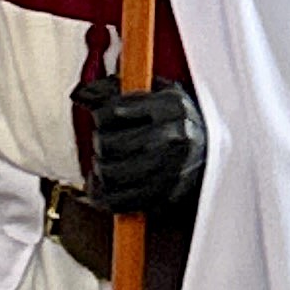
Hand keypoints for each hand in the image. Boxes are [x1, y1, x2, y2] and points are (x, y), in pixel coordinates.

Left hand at [73, 75, 207, 214]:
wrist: (211, 149)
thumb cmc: (172, 116)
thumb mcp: (152, 90)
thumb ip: (113, 88)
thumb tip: (79, 94)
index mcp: (170, 107)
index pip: (112, 112)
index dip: (101, 115)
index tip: (106, 117)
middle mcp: (174, 139)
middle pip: (109, 144)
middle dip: (99, 142)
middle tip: (105, 141)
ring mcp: (172, 171)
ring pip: (111, 173)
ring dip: (99, 168)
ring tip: (105, 161)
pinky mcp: (167, 197)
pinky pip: (120, 202)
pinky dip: (102, 195)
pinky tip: (102, 184)